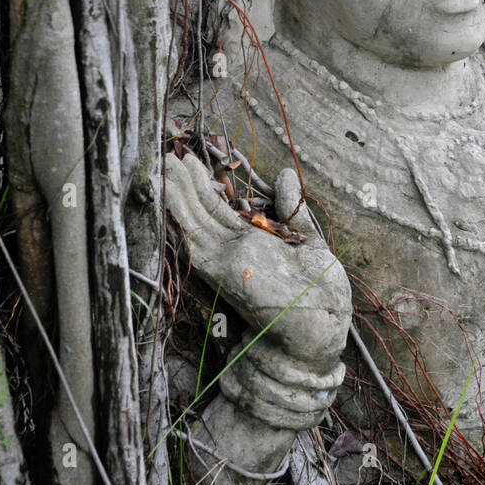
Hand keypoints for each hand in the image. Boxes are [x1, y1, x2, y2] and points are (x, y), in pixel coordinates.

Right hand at [165, 152, 350, 373]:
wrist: (320, 328)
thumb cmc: (321, 293)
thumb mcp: (309, 240)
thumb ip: (292, 209)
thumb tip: (286, 173)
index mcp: (254, 241)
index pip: (222, 208)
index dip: (206, 185)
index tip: (191, 161)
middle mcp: (234, 248)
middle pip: (203, 211)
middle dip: (185, 184)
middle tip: (169, 156)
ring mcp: (225, 258)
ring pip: (193, 221)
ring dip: (177, 195)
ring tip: (163, 166)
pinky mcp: (221, 269)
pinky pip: (193, 239)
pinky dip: (180, 217)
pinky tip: (168, 196)